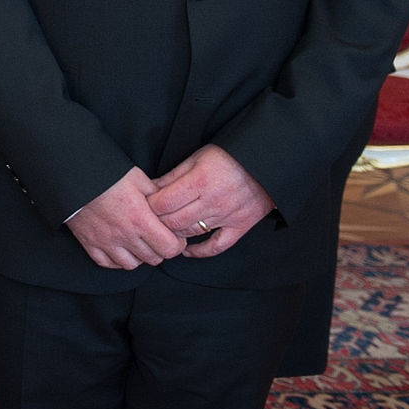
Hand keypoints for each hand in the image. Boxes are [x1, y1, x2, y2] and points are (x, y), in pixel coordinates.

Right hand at [66, 167, 184, 269]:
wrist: (73, 174)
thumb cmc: (107, 174)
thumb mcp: (138, 178)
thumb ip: (157, 196)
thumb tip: (170, 208)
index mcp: (140, 219)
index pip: (169, 248)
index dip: (177, 244)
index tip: (174, 236)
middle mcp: (124, 235)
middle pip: (154, 259)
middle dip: (160, 249)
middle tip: (158, 237)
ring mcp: (105, 242)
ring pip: (132, 265)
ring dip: (139, 256)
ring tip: (138, 243)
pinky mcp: (89, 243)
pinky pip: (108, 264)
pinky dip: (117, 259)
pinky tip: (120, 248)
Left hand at [148, 145, 275, 258]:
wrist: (267, 163)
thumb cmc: (229, 156)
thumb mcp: (198, 157)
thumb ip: (174, 175)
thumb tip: (151, 188)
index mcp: (199, 181)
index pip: (163, 203)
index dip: (149, 206)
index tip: (142, 205)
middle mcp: (212, 201)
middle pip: (174, 221)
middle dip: (157, 221)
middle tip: (149, 219)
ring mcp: (227, 216)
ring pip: (191, 233)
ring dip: (174, 233)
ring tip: (164, 229)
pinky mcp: (240, 227)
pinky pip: (217, 246)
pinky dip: (199, 251)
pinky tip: (186, 250)